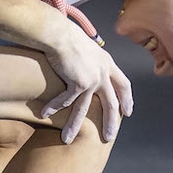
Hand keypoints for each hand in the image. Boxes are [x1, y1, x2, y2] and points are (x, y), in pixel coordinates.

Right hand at [42, 25, 132, 142]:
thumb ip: (90, 60)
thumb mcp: (87, 47)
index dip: (127, 99)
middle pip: (111, 103)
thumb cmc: (68, 36)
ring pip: (84, 108)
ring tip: (67, 138)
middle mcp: (103, 73)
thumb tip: (84, 66)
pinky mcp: (79, 83)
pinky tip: (44, 113)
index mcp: (108, 63)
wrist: (60, 34)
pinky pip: (66, 100)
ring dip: (74, 124)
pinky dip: (54, 107)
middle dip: (110, 121)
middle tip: (109, 136)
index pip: (124, 84)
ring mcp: (92, 79)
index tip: (128, 111)